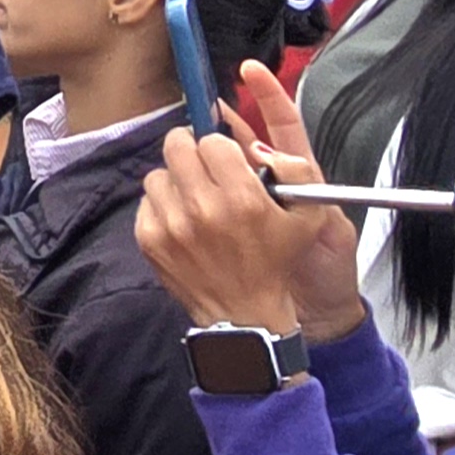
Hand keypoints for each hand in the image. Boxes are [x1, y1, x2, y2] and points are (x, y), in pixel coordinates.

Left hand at [135, 61, 365, 343]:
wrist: (244, 313)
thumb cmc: (276, 262)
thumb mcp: (309, 217)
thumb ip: (295, 170)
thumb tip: (253, 144)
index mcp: (242, 198)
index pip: (212, 141)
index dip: (219, 146)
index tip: (223, 157)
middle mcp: (203, 208)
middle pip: (177, 146)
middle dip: (190, 150)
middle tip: (200, 163)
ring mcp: (171, 224)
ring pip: (159, 173)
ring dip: (175, 179)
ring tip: (193, 197)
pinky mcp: (150, 239)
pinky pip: (146, 201)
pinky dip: (162, 205)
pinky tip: (181, 220)